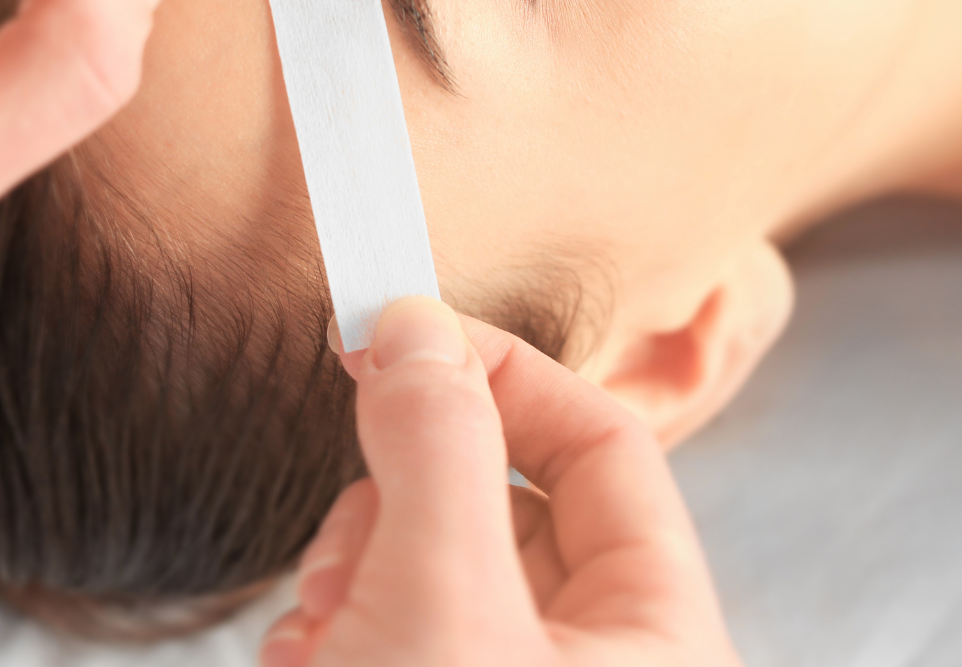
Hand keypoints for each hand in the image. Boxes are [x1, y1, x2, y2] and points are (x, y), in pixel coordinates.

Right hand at [262, 298, 744, 665]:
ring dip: (349, 574)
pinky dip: (331, 632)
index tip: (398, 338)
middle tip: (347, 534)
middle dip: (400, 501)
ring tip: (320, 627)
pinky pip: (392, 632)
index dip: (504, 376)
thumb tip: (416, 329)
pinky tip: (303, 661)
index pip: (607, 447)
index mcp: (658, 641)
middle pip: (505, 504)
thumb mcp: (439, 602)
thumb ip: (438, 449)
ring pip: (433, 568)